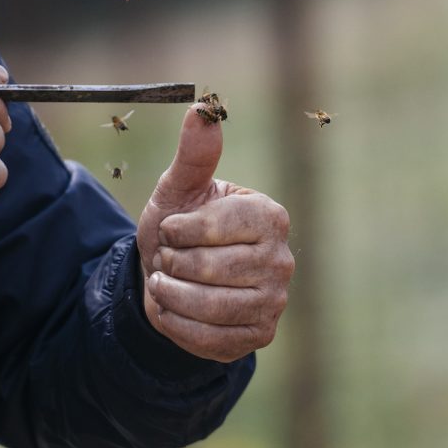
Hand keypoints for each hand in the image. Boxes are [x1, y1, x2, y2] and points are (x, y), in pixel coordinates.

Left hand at [136, 105, 293, 362]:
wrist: (173, 278)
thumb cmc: (179, 226)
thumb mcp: (179, 189)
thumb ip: (193, 154)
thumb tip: (201, 109)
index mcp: (269, 215)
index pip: (216, 227)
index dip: (179, 230)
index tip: (170, 228)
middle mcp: (282, 258)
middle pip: (212, 269)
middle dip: (174, 263)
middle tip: (169, 258)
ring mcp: (275, 300)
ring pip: (210, 306)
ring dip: (171, 294)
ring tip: (165, 280)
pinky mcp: (260, 335)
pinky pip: (210, 338)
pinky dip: (177, 324)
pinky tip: (172, 308)